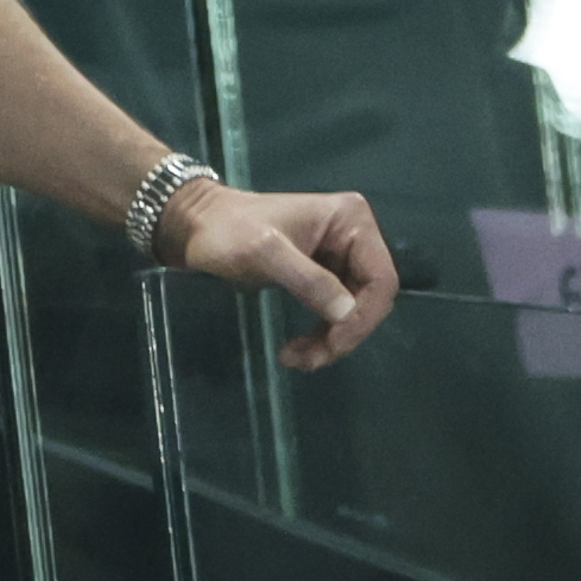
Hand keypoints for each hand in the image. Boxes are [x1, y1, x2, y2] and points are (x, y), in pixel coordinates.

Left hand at [160, 182, 397, 368]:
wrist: (199, 227)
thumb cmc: (228, 232)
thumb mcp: (265, 253)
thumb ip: (307, 280)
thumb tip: (346, 314)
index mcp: (351, 220)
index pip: (381, 278)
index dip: (363, 317)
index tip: (333, 344)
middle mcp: (354, 235)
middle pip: (370, 298)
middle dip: (344, 334)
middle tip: (310, 360)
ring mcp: (340, 255)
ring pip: (353, 311)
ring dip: (331, 340)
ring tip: (297, 359)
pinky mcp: (324, 274)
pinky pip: (335, 312)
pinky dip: (321, 335)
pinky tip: (297, 350)